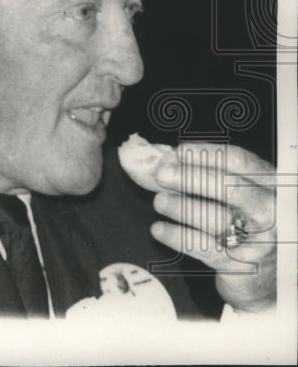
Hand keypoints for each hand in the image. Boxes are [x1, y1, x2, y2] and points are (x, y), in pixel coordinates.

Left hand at [150, 142, 276, 313]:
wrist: (264, 278)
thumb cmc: (244, 225)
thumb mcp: (238, 197)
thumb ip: (209, 176)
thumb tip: (167, 160)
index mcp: (270, 186)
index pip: (241, 162)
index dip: (207, 154)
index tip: (179, 152)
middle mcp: (270, 211)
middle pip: (229, 187)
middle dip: (190, 178)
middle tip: (161, 174)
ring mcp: (259, 240)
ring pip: (214, 217)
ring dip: (180, 206)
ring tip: (159, 201)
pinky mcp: (240, 265)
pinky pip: (202, 246)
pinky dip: (176, 235)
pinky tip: (159, 228)